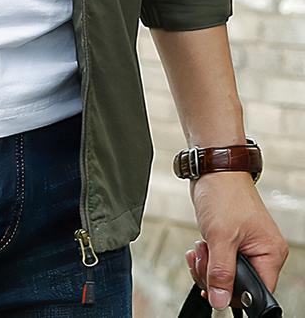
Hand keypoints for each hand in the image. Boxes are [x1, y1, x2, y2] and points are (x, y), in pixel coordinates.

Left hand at [184, 171, 288, 309]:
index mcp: (269, 253)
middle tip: (204, 261)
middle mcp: (261, 251)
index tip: (215, 289)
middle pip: (238, 285)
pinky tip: (199, 248)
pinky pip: (218, 261)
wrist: (212, 168)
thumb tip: (221, 300)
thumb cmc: (224, 192)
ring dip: (207, 266)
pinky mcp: (230, 240)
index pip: (257, 291)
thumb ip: (221, 272)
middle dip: (215, 276)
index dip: (234, 294)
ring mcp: (245, 246)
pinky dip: (206, 258)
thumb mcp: (220, 237)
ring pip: (225, 274)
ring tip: (201, 249)